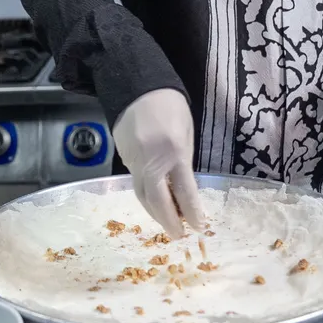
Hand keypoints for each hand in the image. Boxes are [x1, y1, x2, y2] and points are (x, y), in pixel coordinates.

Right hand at [112, 88, 204, 238]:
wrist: (135, 87)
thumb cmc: (169, 105)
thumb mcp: (185, 131)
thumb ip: (183, 159)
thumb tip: (181, 186)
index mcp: (173, 152)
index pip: (184, 191)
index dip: (192, 212)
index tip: (199, 227)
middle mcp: (151, 161)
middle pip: (158, 201)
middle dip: (169, 221)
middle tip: (179, 235)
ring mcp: (133, 161)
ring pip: (142, 195)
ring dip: (155, 213)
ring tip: (167, 224)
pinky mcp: (123, 158)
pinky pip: (136, 182)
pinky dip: (146, 196)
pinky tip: (155, 202)